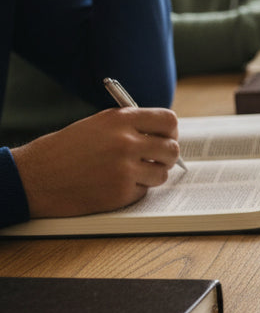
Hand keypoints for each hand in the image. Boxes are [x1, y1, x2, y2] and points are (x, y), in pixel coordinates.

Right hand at [10, 108, 179, 217]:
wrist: (35, 177)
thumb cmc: (65, 150)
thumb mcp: (97, 124)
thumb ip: (130, 125)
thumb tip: (163, 133)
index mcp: (121, 120)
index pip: (168, 120)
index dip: (170, 131)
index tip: (166, 138)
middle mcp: (126, 142)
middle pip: (171, 149)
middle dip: (166, 156)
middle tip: (155, 160)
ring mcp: (125, 169)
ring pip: (162, 173)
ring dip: (151, 175)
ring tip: (129, 173)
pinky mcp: (121, 192)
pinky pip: (144, 191)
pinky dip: (134, 190)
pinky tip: (112, 185)